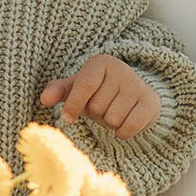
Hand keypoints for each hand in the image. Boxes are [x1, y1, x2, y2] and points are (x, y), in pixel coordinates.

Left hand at [39, 54, 159, 137]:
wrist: (135, 96)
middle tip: (103, 106)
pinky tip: (126, 122)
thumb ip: (58, 91)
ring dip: (110, 123)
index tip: (67, 118)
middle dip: (96, 114)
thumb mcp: (76, 87)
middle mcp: (121, 70)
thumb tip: (44, 99)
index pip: (84, 85)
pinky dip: (123, 132)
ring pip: (112, 119)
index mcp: (100, 62)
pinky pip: (128, 128)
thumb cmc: (99, 91)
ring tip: (115, 111)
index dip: (74, 105)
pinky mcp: (150, 103)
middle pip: (97, 107)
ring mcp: (138, 86)